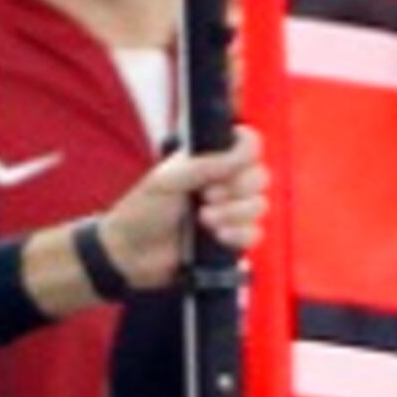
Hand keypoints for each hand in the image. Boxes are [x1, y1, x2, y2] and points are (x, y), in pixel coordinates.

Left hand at [90, 126, 268, 288]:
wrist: (136, 253)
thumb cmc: (144, 211)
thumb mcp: (168, 180)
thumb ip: (205, 164)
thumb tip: (240, 155)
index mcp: (208, 159)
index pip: (247, 143)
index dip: (247, 151)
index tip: (231, 164)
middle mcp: (225, 182)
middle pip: (261, 176)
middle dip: (237, 188)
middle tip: (206, 195)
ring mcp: (232, 211)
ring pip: (260, 205)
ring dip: (232, 213)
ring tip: (204, 219)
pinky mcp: (236, 238)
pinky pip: (255, 233)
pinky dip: (237, 235)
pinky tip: (216, 236)